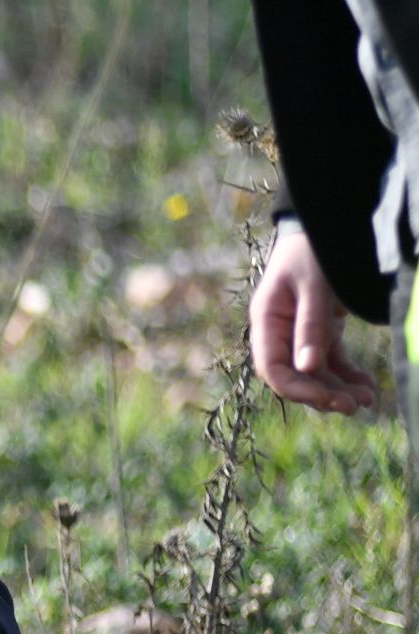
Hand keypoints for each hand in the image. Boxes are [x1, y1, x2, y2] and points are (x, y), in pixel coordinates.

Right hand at [250, 228, 378, 414]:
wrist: (328, 227)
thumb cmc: (315, 251)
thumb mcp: (316, 287)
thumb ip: (311, 326)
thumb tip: (308, 370)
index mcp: (267, 321)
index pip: (273, 367)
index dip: (296, 388)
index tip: (325, 399)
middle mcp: (279, 332)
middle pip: (295, 376)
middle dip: (322, 394)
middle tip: (354, 406)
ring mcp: (300, 333)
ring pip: (315, 373)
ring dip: (338, 390)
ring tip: (366, 400)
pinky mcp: (321, 331)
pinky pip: (331, 362)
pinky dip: (347, 376)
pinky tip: (365, 386)